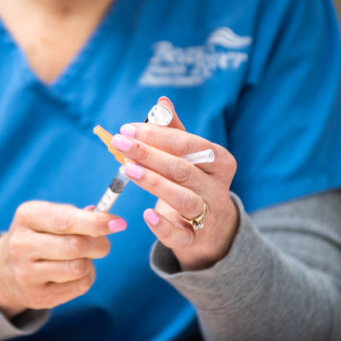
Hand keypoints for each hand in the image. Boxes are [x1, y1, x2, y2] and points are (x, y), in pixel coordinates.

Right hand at [0, 201, 125, 317]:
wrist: (8, 269)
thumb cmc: (41, 235)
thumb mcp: (50, 216)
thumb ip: (78, 215)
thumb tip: (108, 220)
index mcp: (27, 217)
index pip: (66, 220)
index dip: (96, 222)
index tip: (118, 223)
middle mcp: (21, 245)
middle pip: (76, 246)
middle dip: (99, 244)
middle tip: (103, 243)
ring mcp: (26, 273)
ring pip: (79, 268)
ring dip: (90, 262)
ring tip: (82, 257)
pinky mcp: (37, 296)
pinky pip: (79, 286)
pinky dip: (86, 277)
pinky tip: (74, 272)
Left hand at [111, 98, 238, 270]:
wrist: (209, 226)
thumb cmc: (193, 182)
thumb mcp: (188, 157)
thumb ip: (174, 131)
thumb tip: (162, 102)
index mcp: (221, 161)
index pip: (188, 144)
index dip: (157, 135)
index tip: (127, 129)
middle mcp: (218, 188)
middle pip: (183, 169)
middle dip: (149, 155)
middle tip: (120, 144)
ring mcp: (209, 215)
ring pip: (183, 199)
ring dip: (154, 183)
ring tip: (129, 170)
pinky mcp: (195, 238)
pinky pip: (180, 235)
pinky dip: (163, 227)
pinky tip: (146, 214)